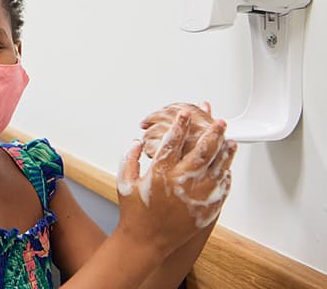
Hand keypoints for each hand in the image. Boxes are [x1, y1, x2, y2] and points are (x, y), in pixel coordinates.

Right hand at [116, 110, 236, 257]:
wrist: (145, 242)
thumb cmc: (135, 213)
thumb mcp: (124, 183)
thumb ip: (129, 159)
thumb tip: (137, 143)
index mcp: (160, 174)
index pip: (173, 141)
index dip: (180, 124)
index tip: (186, 113)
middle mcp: (180, 183)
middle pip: (202, 151)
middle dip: (212, 133)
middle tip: (219, 122)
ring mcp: (196, 197)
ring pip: (217, 168)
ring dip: (225, 153)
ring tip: (231, 141)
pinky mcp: (206, 209)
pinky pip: (221, 188)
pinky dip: (225, 175)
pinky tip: (227, 167)